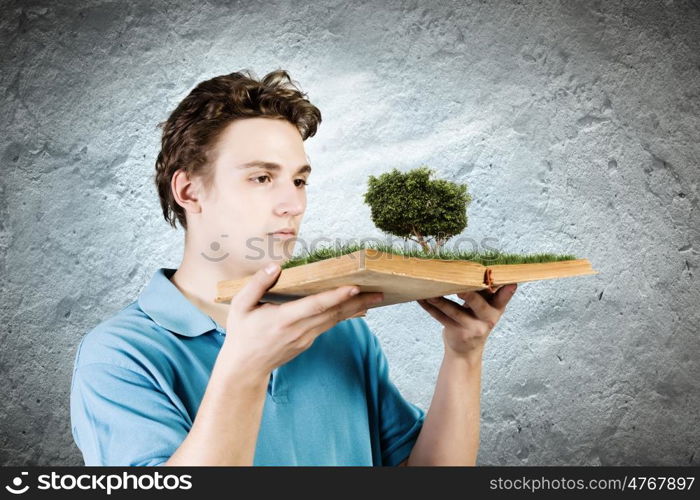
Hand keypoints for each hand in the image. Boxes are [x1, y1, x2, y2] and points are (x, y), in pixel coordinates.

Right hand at [222, 263, 383, 377]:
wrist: (245, 368)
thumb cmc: (242, 334)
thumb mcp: (240, 306)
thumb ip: (257, 284)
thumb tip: (274, 266)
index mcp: (284, 319)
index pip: (316, 305)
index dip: (336, 296)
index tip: (354, 288)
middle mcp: (299, 329)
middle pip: (333, 313)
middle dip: (358, 301)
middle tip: (380, 291)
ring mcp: (306, 338)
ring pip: (335, 320)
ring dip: (355, 308)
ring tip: (375, 297)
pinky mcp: (308, 341)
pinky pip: (329, 325)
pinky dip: (343, 315)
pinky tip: (356, 307)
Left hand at [416, 284, 517, 359]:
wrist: (466, 350)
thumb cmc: (476, 320)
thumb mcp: (487, 309)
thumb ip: (486, 293)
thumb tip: (480, 267)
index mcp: (497, 310)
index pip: (503, 299)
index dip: (507, 291)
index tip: (511, 283)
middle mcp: (487, 319)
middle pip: (478, 304)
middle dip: (470, 295)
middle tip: (461, 287)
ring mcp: (471, 327)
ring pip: (453, 310)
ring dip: (439, 300)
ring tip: (429, 291)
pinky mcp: (455, 332)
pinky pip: (440, 317)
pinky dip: (429, 307)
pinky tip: (421, 298)